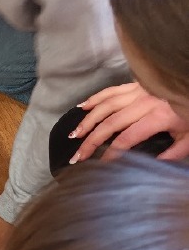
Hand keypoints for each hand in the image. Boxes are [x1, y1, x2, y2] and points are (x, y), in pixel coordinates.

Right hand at [70, 83, 188, 161]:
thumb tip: (153, 165)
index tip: (101, 164)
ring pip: (106, 105)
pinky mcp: (136, 84)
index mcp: (158, 117)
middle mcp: (144, 102)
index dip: (112, 152)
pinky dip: (95, 98)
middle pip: (111, 123)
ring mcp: (138, 91)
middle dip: (91, 141)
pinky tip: (82, 107)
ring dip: (88, 120)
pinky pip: (111, 90)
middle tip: (78, 155)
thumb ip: (174, 153)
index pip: (127, 138)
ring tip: (75, 134)